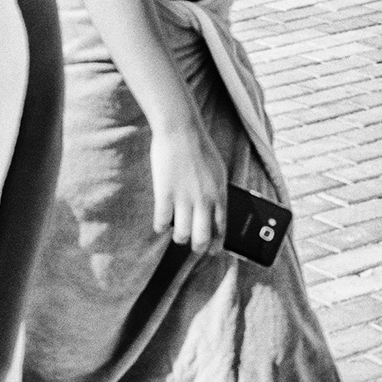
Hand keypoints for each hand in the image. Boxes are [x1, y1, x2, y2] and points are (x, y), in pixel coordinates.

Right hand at [149, 120, 227, 255]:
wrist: (180, 131)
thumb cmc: (200, 147)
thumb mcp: (218, 171)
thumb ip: (218, 191)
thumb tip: (217, 208)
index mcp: (219, 194)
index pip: (221, 228)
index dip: (217, 243)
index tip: (213, 251)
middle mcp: (203, 201)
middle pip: (202, 237)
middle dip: (198, 247)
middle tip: (193, 247)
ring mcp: (184, 198)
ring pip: (182, 234)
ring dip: (179, 238)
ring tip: (177, 235)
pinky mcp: (164, 194)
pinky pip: (162, 221)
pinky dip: (160, 227)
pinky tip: (160, 225)